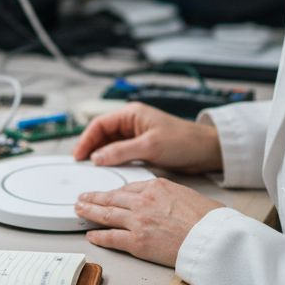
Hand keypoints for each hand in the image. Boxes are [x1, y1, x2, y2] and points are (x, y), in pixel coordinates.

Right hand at [72, 102, 221, 172]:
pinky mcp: (143, 148)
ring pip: (110, 144)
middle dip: (90, 147)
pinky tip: (108, 170)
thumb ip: (120, 151)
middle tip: (80, 164)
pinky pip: (121, 153)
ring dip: (100, 155)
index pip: (100, 124)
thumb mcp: (149, 146)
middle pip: (103, 134)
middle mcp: (132, 123)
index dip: (86, 139)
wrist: (206, 151)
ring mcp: (137, 136)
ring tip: (91, 169)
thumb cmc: (183, 141)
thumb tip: (97, 157)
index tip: (78, 155)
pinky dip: (112, 161)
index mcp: (132, 114)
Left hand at [74, 178, 224, 266]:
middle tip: (83, 198)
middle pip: (112, 198)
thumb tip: (166, 201)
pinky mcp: (137, 242)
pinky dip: (98, 236)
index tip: (108, 195)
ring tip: (80, 211)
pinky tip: (90, 235)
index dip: (115, 193)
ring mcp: (138, 221)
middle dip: (94, 198)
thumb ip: (170, 195)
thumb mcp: (187, 194)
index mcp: (157, 186)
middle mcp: (143, 201)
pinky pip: (111, 238)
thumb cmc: (208, 219)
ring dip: (90, 212)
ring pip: (106, 214)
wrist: (212, 237)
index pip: (129, 188)